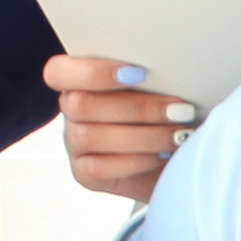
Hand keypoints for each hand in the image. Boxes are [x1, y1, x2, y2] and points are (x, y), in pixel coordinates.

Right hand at [47, 53, 197, 202]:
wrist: (180, 158)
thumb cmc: (169, 113)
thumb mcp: (162, 88)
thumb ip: (152, 76)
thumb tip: (167, 66)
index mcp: (80, 79)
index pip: (59, 72)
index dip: (94, 72)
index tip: (140, 73)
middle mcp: (71, 110)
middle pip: (80, 105)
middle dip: (137, 107)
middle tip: (180, 110)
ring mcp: (75, 143)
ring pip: (90, 137)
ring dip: (143, 136)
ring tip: (180, 134)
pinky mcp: (85, 174)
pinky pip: (99, 168)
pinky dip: (138, 161)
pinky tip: (165, 155)